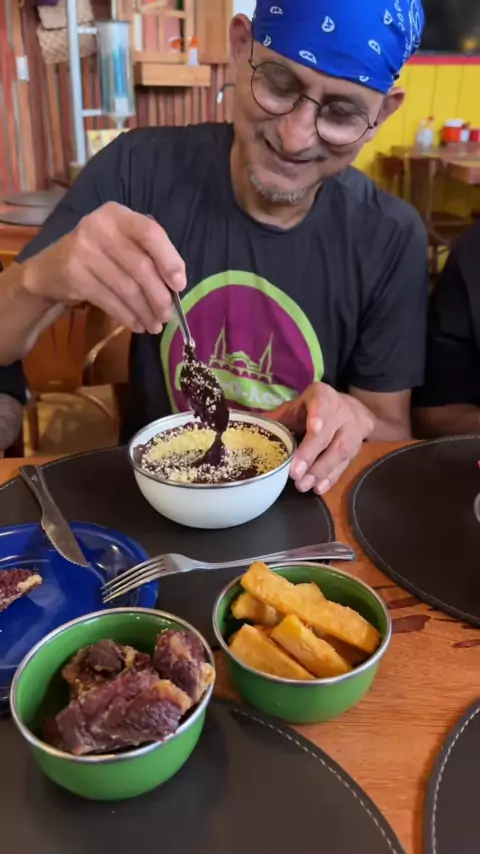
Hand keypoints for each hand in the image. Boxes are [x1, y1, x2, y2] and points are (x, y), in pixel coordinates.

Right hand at [23, 203, 185, 333]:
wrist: (51, 267)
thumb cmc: (98, 254)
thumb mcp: (121, 241)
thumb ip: (147, 254)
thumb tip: (175, 287)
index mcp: (117, 215)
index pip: (150, 233)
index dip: (169, 260)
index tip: (179, 285)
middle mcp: (99, 227)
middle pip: (140, 266)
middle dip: (159, 296)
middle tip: (168, 315)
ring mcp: (84, 251)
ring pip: (126, 288)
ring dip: (145, 311)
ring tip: (155, 325)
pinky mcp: (74, 276)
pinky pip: (109, 300)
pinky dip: (127, 316)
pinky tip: (137, 324)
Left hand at [269, 383, 374, 493]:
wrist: (352, 410)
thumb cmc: (315, 408)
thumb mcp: (297, 406)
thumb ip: (278, 418)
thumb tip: (252, 429)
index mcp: (323, 396)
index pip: (322, 404)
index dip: (319, 416)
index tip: (314, 428)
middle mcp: (342, 413)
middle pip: (329, 435)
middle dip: (312, 455)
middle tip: (296, 474)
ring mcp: (352, 432)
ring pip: (340, 453)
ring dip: (321, 471)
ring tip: (303, 485)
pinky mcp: (357, 450)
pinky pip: (345, 465)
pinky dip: (331, 478)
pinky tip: (318, 488)